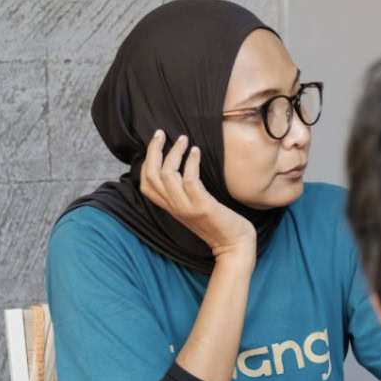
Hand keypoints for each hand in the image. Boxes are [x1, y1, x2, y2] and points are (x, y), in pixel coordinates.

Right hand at [140, 130, 255, 258]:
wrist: (235, 247)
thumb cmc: (220, 225)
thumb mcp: (196, 208)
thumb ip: (185, 194)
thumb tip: (184, 170)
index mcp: (171, 208)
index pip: (146, 184)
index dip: (147, 161)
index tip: (156, 142)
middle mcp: (175, 207)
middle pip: (151, 175)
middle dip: (154, 151)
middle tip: (162, 133)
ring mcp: (186, 207)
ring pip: (167, 174)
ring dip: (174, 152)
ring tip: (184, 140)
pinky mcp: (202, 207)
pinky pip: (190, 180)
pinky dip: (192, 162)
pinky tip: (197, 152)